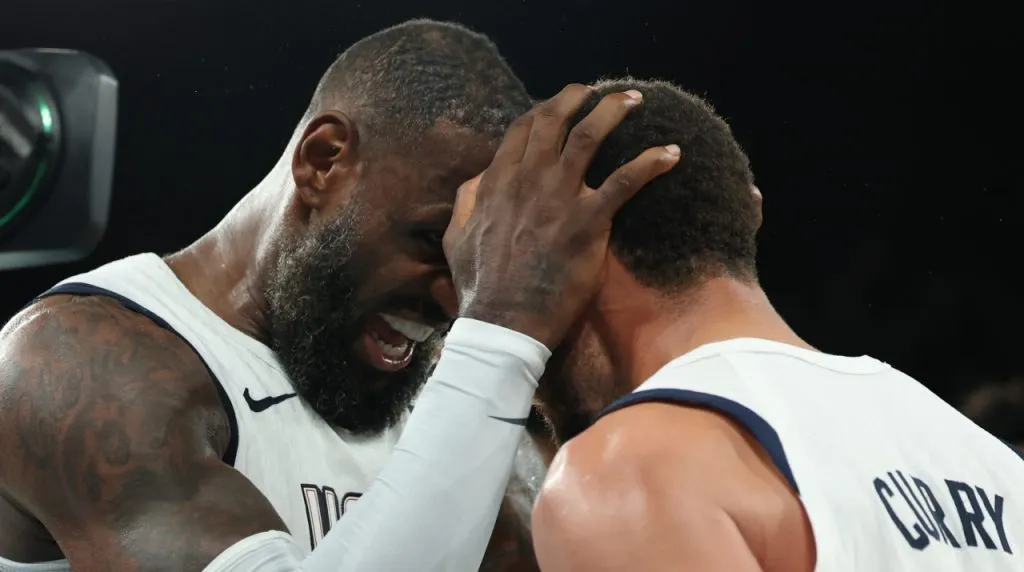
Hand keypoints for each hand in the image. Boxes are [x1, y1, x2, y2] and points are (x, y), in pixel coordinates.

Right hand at [443, 84, 680, 348]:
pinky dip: (651, 162)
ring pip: (589, 136)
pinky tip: (671, 154)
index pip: (523, 129)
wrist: (504, 322)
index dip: (544, 110)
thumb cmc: (481, 287)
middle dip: (579, 97)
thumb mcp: (457, 237)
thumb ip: (468, 200)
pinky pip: (626, 180)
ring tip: (634, 100)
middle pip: (555, 120)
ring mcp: (559, 198)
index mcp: (497, 182)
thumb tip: (481, 177)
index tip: (561, 105)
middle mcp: (529, 179)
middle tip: (599, 91)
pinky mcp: (589, 222)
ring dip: (613, 111)